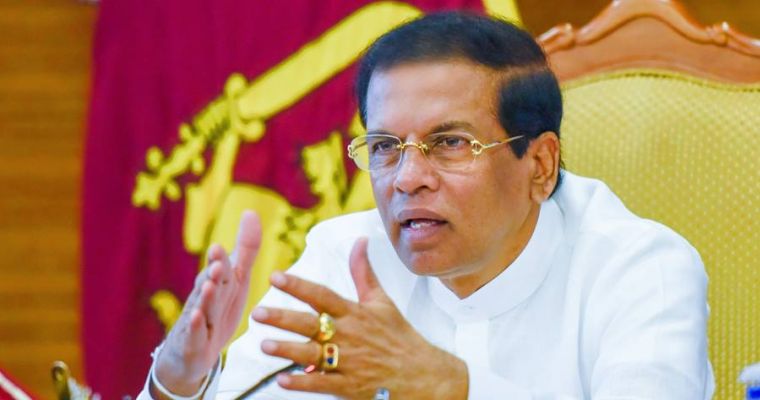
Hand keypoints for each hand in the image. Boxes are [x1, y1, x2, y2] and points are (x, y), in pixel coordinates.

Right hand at [154, 211, 261, 394]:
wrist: (191, 353)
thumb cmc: (217, 308)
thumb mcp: (235, 279)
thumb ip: (245, 249)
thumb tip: (251, 211)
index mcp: (217, 282)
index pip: (220, 269)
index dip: (219, 259)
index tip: (219, 247)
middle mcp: (205, 298)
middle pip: (211, 284)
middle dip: (213, 271)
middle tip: (216, 260)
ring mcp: (197, 321)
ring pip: (203, 307)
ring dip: (206, 296)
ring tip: (209, 285)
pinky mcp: (193, 343)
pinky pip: (195, 334)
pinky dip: (196, 327)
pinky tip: (197, 318)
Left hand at [252, 238, 468, 399]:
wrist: (423, 374)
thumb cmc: (398, 335)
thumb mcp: (381, 301)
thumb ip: (363, 272)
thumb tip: (359, 240)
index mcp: (355, 313)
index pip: (322, 296)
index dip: (298, 286)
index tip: (276, 276)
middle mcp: (350, 335)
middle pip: (312, 324)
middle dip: (283, 318)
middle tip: (257, 313)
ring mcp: (350, 362)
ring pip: (314, 354)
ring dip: (289, 350)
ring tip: (264, 345)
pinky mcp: (350, 386)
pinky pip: (323, 383)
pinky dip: (303, 381)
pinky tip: (283, 380)